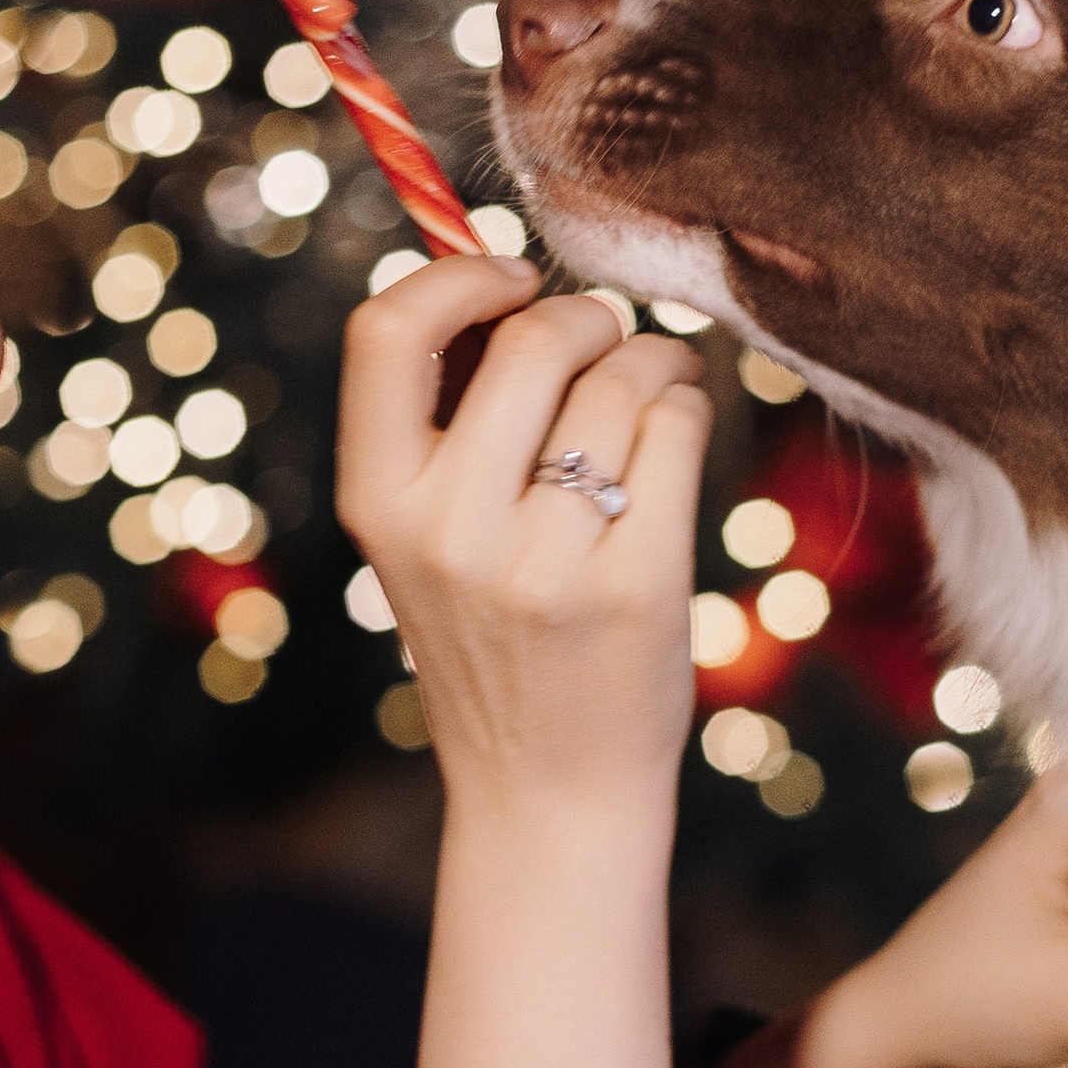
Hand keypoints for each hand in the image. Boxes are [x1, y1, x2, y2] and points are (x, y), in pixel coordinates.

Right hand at [337, 255, 711, 835]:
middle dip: (585, 316)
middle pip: (530, 340)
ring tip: (655, 388)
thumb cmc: (498, 640)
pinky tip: (677, 434)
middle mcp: (450, 532)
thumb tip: (496, 277)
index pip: (385, 332)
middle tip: (605, 340)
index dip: (455, 275)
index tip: (508, 277)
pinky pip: (677, 430)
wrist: (548, 793)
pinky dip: (688, 408)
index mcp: (379, 505)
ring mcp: (544, 563)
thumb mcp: (427, 542)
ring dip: (653, 361)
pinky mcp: (635, 584)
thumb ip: (448, 423)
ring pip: (619, 379)